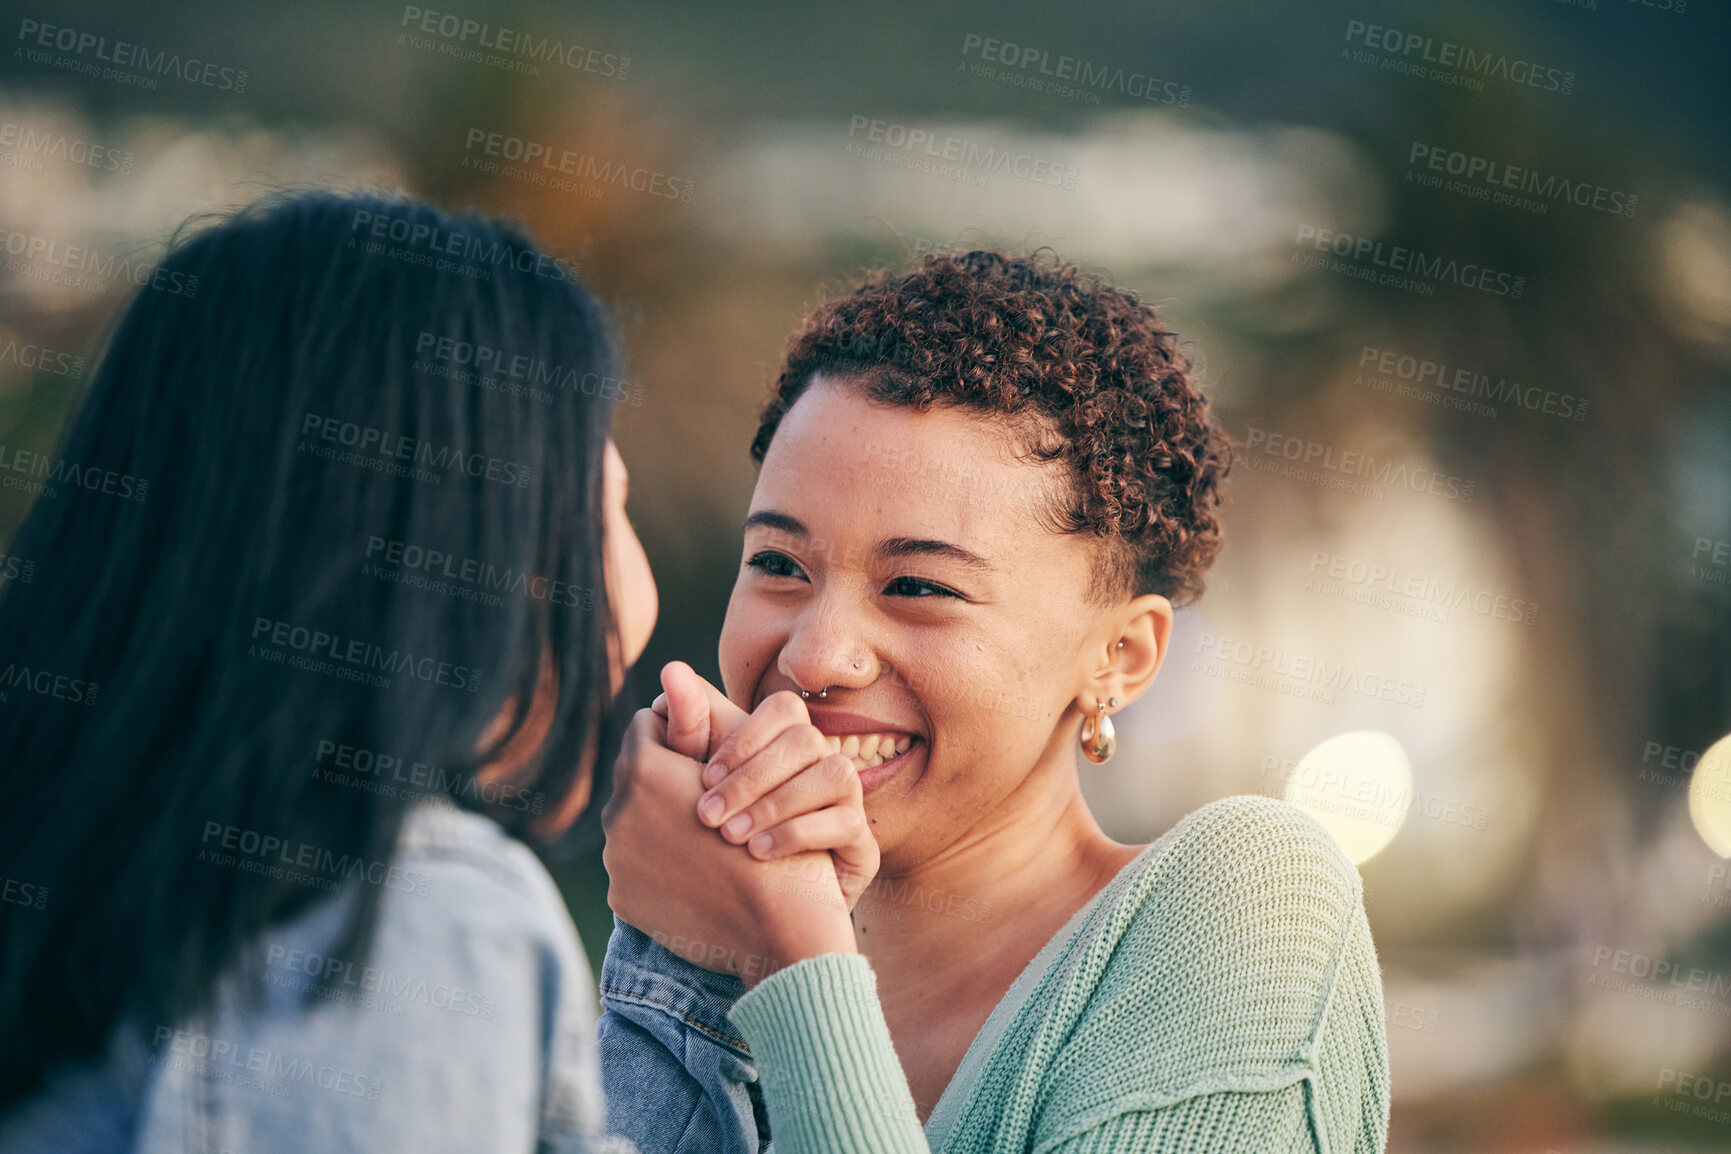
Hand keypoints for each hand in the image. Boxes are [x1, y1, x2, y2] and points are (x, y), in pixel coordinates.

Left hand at [601, 664, 862, 985]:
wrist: (779, 934)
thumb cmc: (775, 840)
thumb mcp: (741, 772)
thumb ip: (698, 723)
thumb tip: (670, 668)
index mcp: (644, 773)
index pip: (651, 725)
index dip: (686, 734)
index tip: (713, 757)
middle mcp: (618, 813)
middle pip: (638, 773)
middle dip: (672, 780)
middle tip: (710, 799)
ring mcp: (616, 859)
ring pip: (635, 818)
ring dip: (667, 822)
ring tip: (711, 836)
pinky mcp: (622, 898)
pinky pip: (634, 863)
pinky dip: (661, 862)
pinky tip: (697, 870)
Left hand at [665, 670, 878, 911]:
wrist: (763, 930)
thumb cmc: (726, 854)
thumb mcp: (701, 793)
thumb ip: (688, 733)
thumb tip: (669, 667)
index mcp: (790, 748)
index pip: (784, 711)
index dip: (742, 737)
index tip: (702, 776)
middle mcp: (827, 768)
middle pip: (805, 740)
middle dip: (749, 777)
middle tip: (704, 815)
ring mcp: (850, 807)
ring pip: (832, 773)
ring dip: (774, 805)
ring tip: (730, 838)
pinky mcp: (863, 848)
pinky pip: (844, 823)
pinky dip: (796, 835)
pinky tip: (758, 855)